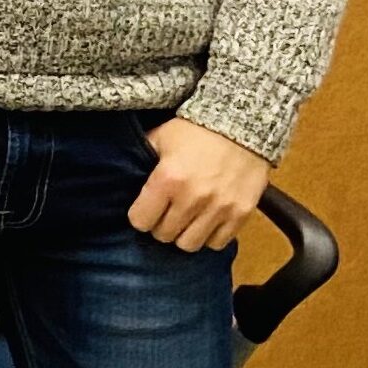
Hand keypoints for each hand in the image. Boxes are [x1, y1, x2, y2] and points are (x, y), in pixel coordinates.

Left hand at [128, 120, 269, 251]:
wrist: (243, 122)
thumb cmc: (196, 129)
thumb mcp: (161, 137)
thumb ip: (141, 158)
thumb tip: (124, 176)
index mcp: (167, 179)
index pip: (140, 221)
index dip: (140, 216)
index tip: (146, 209)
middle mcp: (192, 198)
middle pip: (163, 235)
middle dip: (161, 225)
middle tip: (166, 213)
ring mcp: (219, 207)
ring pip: (189, 244)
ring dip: (184, 233)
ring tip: (186, 219)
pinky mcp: (241, 213)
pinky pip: (218, 243)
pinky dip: (210, 235)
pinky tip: (207, 220)